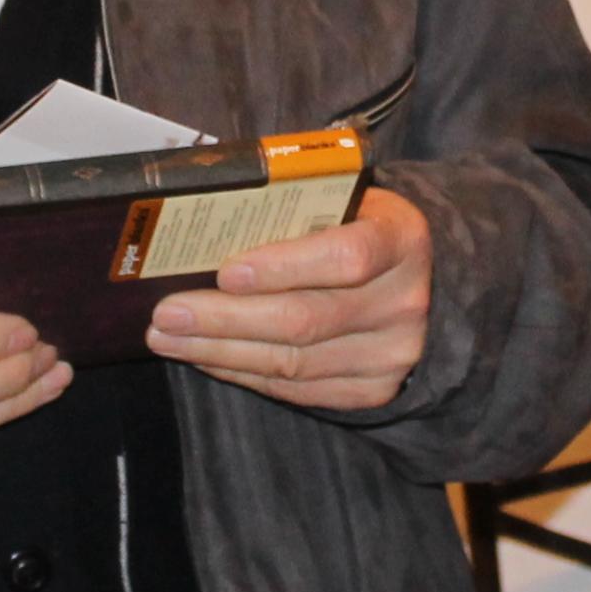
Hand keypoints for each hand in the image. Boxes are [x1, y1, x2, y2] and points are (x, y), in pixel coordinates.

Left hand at [145, 189, 431, 412]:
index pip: (345, 258)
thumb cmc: (359, 228)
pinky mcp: (372, 391)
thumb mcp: (345, 200)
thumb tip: (200, 220)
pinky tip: (206, 357)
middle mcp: (404, 302)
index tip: (225, 272)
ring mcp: (390, 355)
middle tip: (168, 314)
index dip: (283, 267)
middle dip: (226, 319)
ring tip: (169, 338)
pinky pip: (297, 390)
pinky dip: (244, 373)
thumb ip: (291, 206)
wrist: (422, 281)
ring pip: (293, 363)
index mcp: (401, 240)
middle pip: (306, 319)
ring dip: (221, 352)